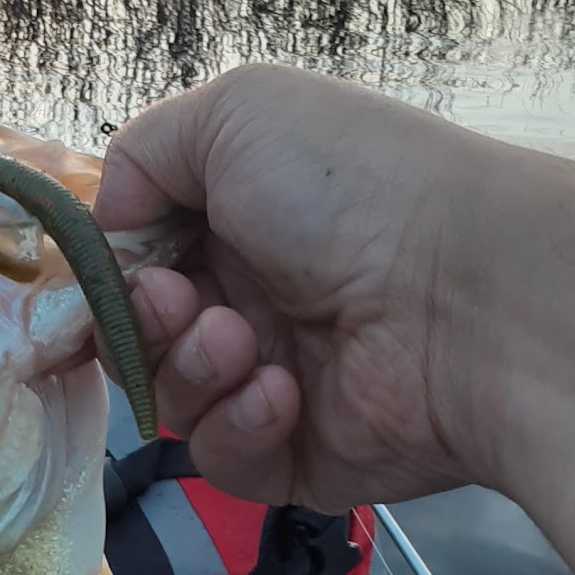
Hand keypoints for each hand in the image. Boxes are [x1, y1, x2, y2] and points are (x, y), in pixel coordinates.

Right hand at [93, 64, 507, 510]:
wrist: (463, 295)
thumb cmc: (353, 188)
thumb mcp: (236, 114)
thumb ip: (144, 153)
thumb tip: (110, 222)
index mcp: (241, 220)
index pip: (140, 260)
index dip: (112, 272)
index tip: (115, 270)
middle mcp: (256, 299)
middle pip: (140, 337)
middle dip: (142, 321)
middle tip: (181, 304)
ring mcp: (275, 382)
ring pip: (172, 401)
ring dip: (191, 369)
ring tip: (243, 341)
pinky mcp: (297, 458)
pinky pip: (223, 459)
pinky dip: (238, 424)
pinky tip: (283, 393)